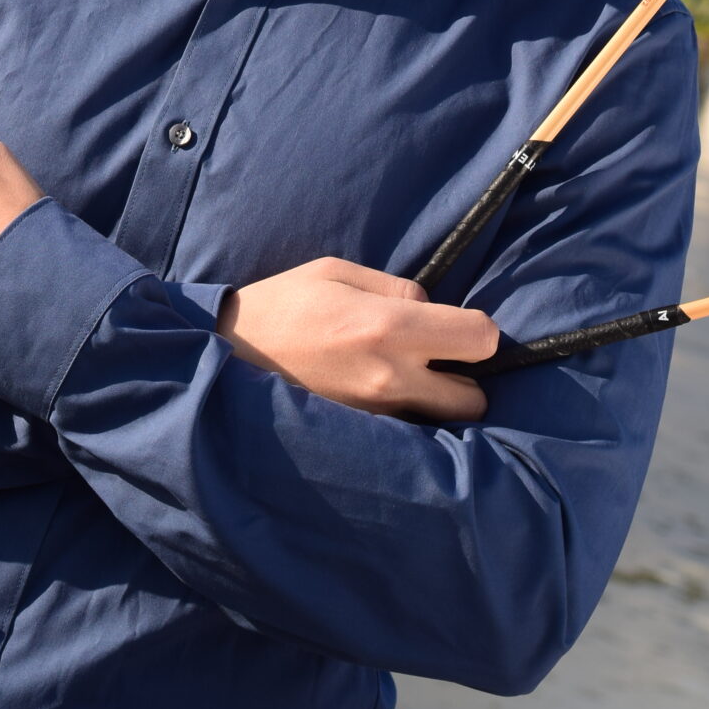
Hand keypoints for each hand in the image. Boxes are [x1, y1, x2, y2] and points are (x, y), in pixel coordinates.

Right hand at [217, 258, 498, 422]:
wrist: (228, 355)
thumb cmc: (283, 303)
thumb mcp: (337, 272)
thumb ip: (396, 288)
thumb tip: (431, 307)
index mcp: (390, 327)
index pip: (480, 339)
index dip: (479, 329)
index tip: (457, 323)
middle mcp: (392, 378)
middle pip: (475, 399)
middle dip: (465, 377)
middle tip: (438, 356)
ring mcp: (377, 415)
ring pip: (444, 422)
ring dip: (439, 400)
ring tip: (410, 374)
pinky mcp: (361, 435)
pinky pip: (408, 429)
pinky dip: (408, 413)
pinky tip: (381, 390)